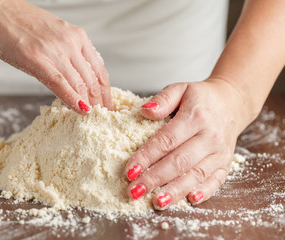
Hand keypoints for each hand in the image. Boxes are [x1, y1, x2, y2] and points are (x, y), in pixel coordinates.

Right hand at [0, 0, 112, 113]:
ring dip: (89, 104)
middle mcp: (71, 42)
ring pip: (79, 83)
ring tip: (93, 119)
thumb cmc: (20, 23)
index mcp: (77, 36)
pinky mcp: (36, 58)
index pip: (100, 70)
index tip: (108, 106)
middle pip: (93, 80)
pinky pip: (60, 83)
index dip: (106, 92)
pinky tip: (79, 110)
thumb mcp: (53, 36)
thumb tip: (75, 79)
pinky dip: (71, 99)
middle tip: (103, 117)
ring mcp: (54, 50)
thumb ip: (67, 55)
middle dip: (100, 102)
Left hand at [125, 79, 250, 208]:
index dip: (146, 157)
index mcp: (195, 117)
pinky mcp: (226, 163)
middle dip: (154, 178)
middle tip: (135, 191)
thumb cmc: (201, 98)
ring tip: (156, 202)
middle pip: (179, 162)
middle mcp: (209, 136)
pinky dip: (204, 192)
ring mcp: (220, 152)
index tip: (129, 170)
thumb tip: (144, 111)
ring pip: (195, 175)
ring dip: (175, 191)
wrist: (231, 102)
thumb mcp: (181, 89)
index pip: (166, 140)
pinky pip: (216, 181)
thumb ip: (162, 99)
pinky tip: (189, 200)